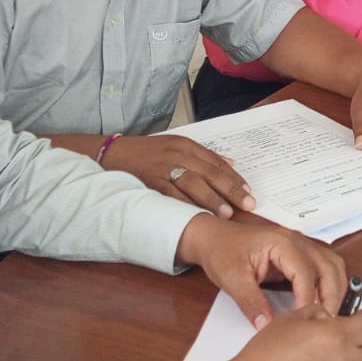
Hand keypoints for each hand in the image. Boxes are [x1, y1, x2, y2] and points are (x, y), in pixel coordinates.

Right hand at [103, 134, 254, 218]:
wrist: (112, 154)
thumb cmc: (146, 154)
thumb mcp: (176, 147)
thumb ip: (203, 157)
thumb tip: (231, 164)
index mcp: (187, 145)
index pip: (217, 162)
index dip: (235, 178)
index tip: (249, 192)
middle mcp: (178, 154)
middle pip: (210, 172)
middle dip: (231, 190)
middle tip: (248, 204)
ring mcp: (164, 167)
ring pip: (193, 183)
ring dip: (211, 199)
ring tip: (226, 213)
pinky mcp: (150, 180)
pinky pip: (171, 194)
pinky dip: (185, 205)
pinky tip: (196, 215)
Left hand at [176, 214, 346, 329]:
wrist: (213, 237)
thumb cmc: (222, 251)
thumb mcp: (231, 278)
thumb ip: (250, 302)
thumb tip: (267, 325)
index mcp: (281, 242)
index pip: (306, 272)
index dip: (308, 298)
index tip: (304, 320)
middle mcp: (297, 240)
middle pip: (329, 266)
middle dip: (332, 295)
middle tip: (327, 322)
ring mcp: (301, 246)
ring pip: (333, 265)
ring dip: (336, 289)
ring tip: (329, 314)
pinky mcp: (300, 255)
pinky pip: (324, 268)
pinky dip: (329, 285)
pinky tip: (322, 304)